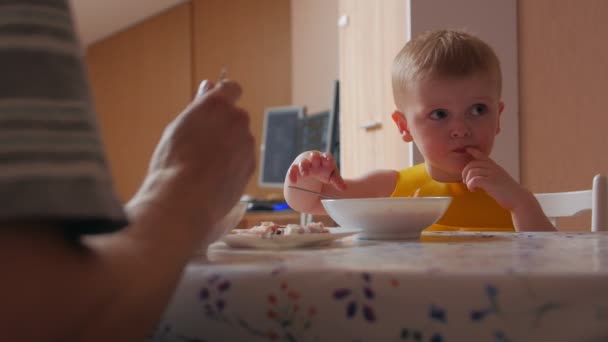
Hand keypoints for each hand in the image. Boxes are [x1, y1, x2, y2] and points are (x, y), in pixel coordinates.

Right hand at [130, 80, 254, 239]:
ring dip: (229, 146)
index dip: (224, 97)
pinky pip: (243, 158)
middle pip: (236, 116)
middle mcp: (237, 119)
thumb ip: (199, 107)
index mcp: (217, 104)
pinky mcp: (252, 164)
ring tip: (205, 165)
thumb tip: (209, 88)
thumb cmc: (173, 163)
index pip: (232, 88)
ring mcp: (247, 142)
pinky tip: (215, 176)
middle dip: (224, 125)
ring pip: (240, 139)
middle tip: (202, 143)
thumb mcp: (178, 127)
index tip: (215, 109)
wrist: (185, 200)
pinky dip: (233, 163)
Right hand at [287, 151, 345, 190]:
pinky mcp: (295, 169)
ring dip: (304, 167)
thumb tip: (345, 188)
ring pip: (303, 163)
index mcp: (325, 160)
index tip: (329, 161)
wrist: (310, 171)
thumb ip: (337, 181)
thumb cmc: (323, 172)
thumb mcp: (331, 176)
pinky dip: (293, 175)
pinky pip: (293, 170)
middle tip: (315, 158)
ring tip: (305, 174)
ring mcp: (305, 164)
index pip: (327, 157)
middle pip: (315, 156)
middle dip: (315, 158)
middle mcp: (314, 160)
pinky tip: (294, 181)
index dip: (328, 159)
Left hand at [461, 147, 527, 209]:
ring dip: (468, 181)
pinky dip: (470, 185)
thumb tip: (475, 175)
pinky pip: (474, 180)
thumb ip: (489, 174)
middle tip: (465, 182)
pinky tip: (474, 190)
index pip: (482, 155)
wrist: (519, 199)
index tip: (467, 149)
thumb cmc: (506, 191)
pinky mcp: (492, 182)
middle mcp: (493, 168)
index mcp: (494, 166)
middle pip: (472, 164)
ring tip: (472, 187)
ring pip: (472, 172)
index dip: (473, 151)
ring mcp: (493, 174)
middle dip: (465, 173)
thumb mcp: (498, 178)